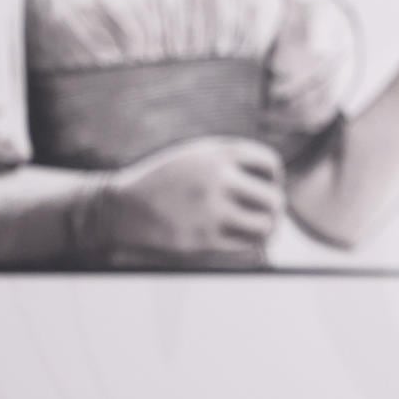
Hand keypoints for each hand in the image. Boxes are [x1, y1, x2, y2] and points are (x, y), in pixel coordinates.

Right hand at [94, 136, 283, 266]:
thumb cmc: (166, 180)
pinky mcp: (202, 239)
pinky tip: (245, 239)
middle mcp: (217, 179)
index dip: (274, 177)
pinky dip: (251, 243)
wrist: (122, 207)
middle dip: (275, 206)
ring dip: (268, 227)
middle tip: (269, 211)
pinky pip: (245, 245)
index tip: (265, 185)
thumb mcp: (197, 154)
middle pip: (273, 198)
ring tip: (263, 227)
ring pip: (265, 225)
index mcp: (218, 153)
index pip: (270, 164)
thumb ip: (232, 160)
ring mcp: (210, 211)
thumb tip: (275, 180)